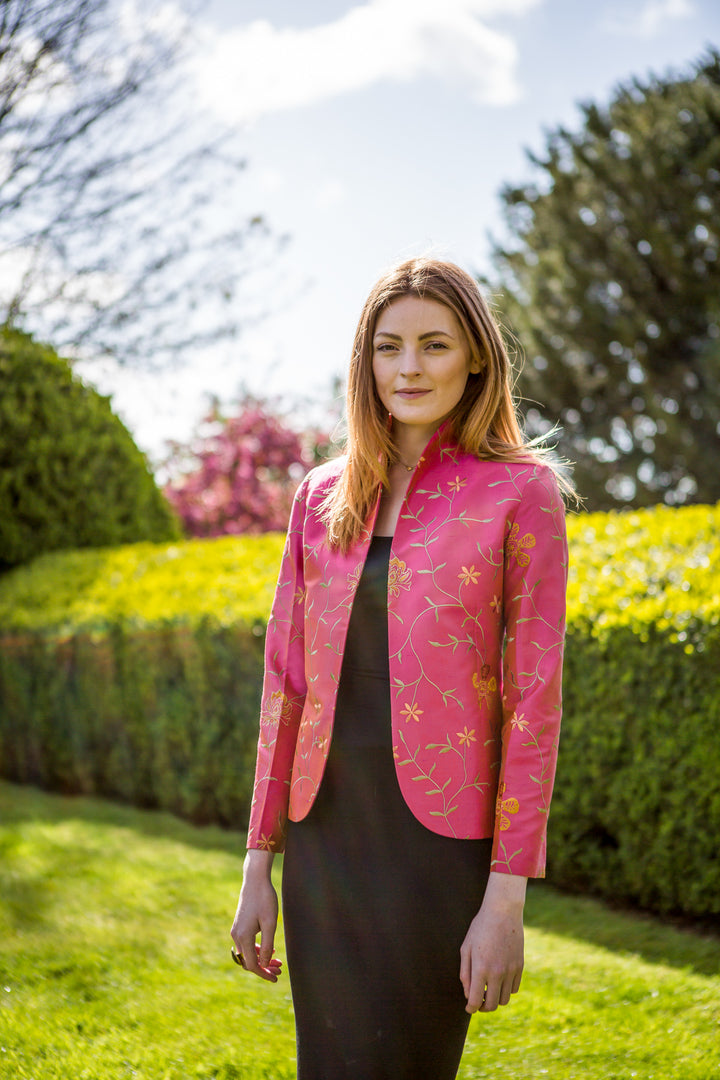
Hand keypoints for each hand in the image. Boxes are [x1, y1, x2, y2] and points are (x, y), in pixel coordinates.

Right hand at [230, 850, 281, 982]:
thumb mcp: (270, 923)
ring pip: (247, 953)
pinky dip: (257, 950)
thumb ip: (266, 945)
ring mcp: (236, 931)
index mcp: (243, 937)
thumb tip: (263, 965)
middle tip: (280, 971)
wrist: (255, 880)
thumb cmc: (265, 899)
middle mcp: (236, 936)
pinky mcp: (239, 926)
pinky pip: (246, 944)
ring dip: (261, 959)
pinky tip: (269, 950)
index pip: (251, 965)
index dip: (263, 973)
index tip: (276, 978)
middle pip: (249, 961)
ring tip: (277, 962)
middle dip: (264, 968)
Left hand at [459, 872, 525, 1012]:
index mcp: (481, 968)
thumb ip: (465, 973)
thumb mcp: (466, 948)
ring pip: (505, 999)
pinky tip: (500, 981)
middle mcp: (497, 973)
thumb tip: (468, 994)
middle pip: (492, 1005)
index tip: (469, 1008)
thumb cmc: (480, 928)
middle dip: (483, 1008)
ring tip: (489, 991)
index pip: (476, 1000)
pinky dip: (506, 990)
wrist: (503, 912)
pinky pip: (514, 988)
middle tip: (478, 1002)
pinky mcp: (520, 966)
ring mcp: (511, 970)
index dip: (471, 1008)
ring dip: (496, 999)